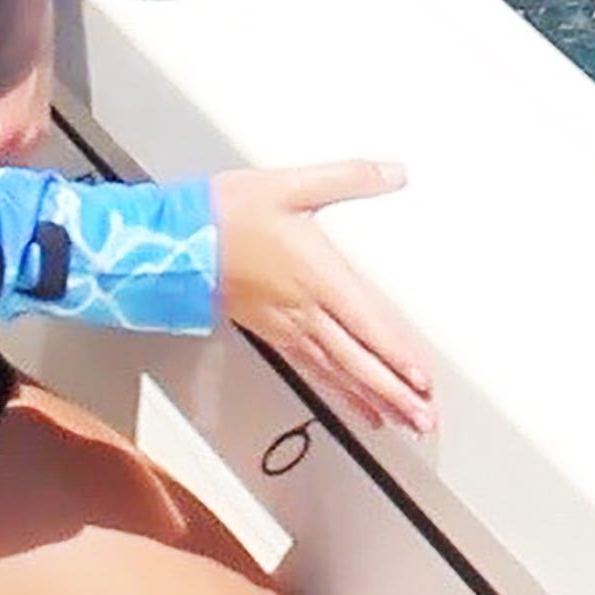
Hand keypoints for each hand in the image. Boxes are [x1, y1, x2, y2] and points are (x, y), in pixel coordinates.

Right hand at [215, 160, 434, 435]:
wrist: (170, 245)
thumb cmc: (223, 215)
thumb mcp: (291, 184)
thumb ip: (348, 177)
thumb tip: (394, 173)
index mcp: (318, 277)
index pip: (368, 325)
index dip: (397, 355)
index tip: (423, 382)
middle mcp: (305, 310)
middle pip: (357, 361)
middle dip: (394, 393)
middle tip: (424, 419)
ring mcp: (287, 326)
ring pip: (338, 373)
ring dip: (373, 400)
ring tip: (402, 422)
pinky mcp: (271, 332)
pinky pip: (314, 371)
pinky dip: (340, 392)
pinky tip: (356, 404)